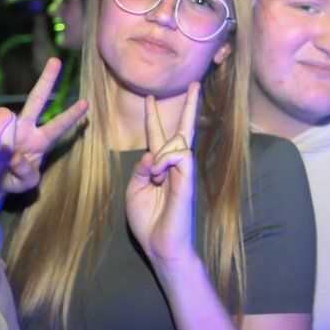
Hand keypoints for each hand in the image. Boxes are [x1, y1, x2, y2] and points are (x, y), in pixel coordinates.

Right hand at [0, 57, 87, 195]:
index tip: (87, 103)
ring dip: (5, 140)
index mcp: (40, 141)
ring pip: (7, 115)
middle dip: (46, 80)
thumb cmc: (14, 180)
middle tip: (56, 60)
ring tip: (3, 162)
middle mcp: (25, 128)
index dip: (71, 115)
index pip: (58, 126)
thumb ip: (25, 172)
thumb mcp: (25, 183)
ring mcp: (6, 127)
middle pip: (37, 100)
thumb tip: (14, 156)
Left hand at [126, 84, 199, 267]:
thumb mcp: (134, 191)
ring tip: (154, 177)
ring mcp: (184, 174)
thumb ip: (140, 169)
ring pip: (177, 143)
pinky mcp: (188, 182)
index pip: (158, 136)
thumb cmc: (148, 221)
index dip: (152, 116)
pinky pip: (181, 157)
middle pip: (182, 130)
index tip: (150, 97)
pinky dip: (166, 161)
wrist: (161, 247)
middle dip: (189, 106)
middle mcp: (174, 167)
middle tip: (195, 82)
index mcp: (159, 168)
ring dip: (161, 154)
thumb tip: (151, 154)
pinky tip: (159, 175)